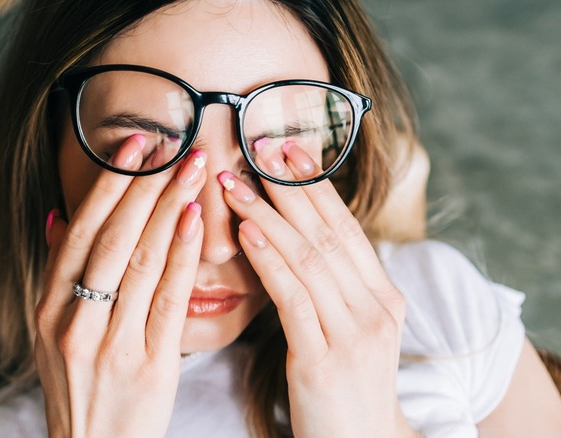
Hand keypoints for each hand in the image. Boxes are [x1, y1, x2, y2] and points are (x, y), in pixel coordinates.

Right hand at [34, 134, 206, 437]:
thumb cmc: (80, 386)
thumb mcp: (52, 332)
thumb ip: (58, 274)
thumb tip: (59, 216)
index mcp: (47, 308)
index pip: (79, 232)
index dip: (109, 184)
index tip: (134, 145)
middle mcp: (72, 322)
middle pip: (111, 238)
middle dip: (143, 185)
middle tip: (173, 143)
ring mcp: (109, 344)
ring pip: (140, 262)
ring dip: (167, 208)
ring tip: (191, 168)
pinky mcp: (148, 365)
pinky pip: (167, 299)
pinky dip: (182, 255)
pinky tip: (194, 220)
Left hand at [220, 142, 417, 436]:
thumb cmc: (344, 386)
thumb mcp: (347, 329)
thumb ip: (331, 286)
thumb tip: (295, 239)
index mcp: (383, 296)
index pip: (344, 228)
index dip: (314, 186)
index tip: (285, 149)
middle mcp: (376, 307)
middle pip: (327, 232)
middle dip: (289, 187)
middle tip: (256, 147)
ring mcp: (355, 333)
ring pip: (308, 258)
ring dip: (267, 215)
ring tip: (234, 183)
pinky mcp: (325, 359)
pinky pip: (293, 298)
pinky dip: (269, 261)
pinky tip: (246, 234)